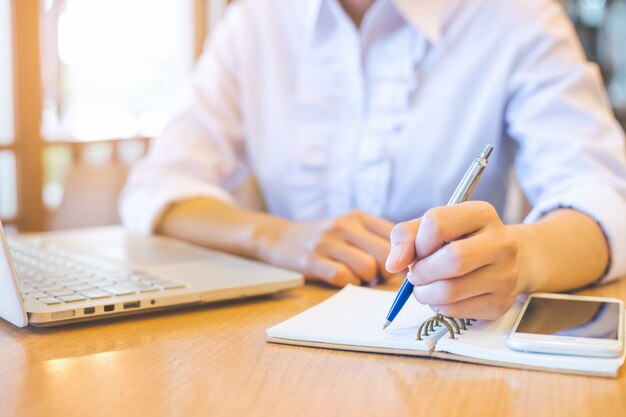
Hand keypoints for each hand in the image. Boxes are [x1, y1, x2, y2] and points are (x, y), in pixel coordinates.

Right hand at [254, 210, 394, 286]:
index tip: (395, 266)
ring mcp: (327, 242)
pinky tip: (341, 278)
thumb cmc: (324, 238)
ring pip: (367, 268)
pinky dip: (347, 283)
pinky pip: (343, 278)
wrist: (280, 238)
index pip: (395, 235)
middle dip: (387, 271)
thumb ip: (376, 238)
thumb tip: (406, 263)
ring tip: (357, 276)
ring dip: (366, 279)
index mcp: (358, 217)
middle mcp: (344, 226)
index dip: (402, 255)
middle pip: (386, 254)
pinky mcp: (312, 260)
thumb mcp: (349, 227)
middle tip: (377, 276)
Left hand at [385, 201, 520, 319]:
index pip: (437, 223)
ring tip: (425, 286)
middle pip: (452, 259)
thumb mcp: (430, 228)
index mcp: (482, 213)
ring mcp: (506, 275)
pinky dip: (438, 306)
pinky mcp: (501, 303)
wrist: (501, 261)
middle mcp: (502, 242)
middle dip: (422, 271)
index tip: (418, 251)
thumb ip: (405, 237)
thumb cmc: (458, 240)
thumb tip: (393, 264)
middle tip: (416, 274)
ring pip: (451, 291)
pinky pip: (456, 311)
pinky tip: (442, 297)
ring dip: (425, 293)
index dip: (418, 241)